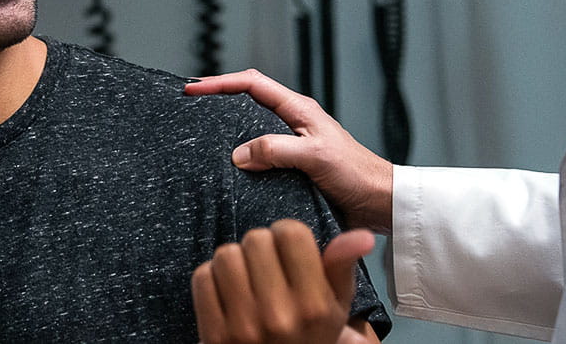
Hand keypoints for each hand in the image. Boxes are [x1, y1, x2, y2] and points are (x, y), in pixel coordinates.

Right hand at [186, 70, 394, 232]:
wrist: (380, 202)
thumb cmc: (357, 174)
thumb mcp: (315, 156)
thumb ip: (276, 150)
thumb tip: (238, 154)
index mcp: (299, 109)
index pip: (252, 84)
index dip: (220, 83)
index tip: (193, 89)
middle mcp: (293, 122)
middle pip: (246, 101)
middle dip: (217, 98)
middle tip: (189, 106)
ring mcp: (292, 145)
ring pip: (250, 129)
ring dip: (226, 129)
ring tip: (199, 134)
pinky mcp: (292, 167)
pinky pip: (258, 156)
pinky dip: (240, 157)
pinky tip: (225, 170)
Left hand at [192, 220, 378, 343]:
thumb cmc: (309, 333)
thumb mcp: (336, 305)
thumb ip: (343, 266)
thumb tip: (363, 235)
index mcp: (315, 305)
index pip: (290, 232)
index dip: (287, 234)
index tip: (288, 250)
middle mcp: (280, 316)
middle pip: (255, 238)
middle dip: (260, 247)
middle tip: (267, 268)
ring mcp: (244, 327)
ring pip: (225, 254)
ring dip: (234, 261)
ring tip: (246, 279)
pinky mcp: (214, 335)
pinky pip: (202, 278)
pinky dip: (212, 280)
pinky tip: (227, 294)